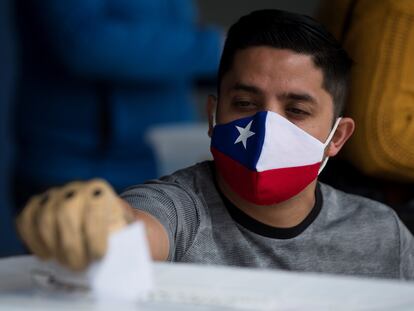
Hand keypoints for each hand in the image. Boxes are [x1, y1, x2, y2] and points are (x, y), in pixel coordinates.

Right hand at [17, 179, 134, 270]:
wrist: (100, 213)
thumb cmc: (112, 225)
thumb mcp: (123, 228)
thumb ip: (120, 239)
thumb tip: (113, 257)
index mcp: (100, 191)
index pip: (94, 210)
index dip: (95, 237)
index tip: (99, 257)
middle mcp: (76, 188)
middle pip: (66, 213)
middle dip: (72, 245)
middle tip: (80, 266)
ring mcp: (54, 195)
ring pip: (45, 219)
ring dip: (54, 246)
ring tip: (66, 263)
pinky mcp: (37, 204)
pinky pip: (26, 220)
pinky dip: (33, 240)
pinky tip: (46, 255)